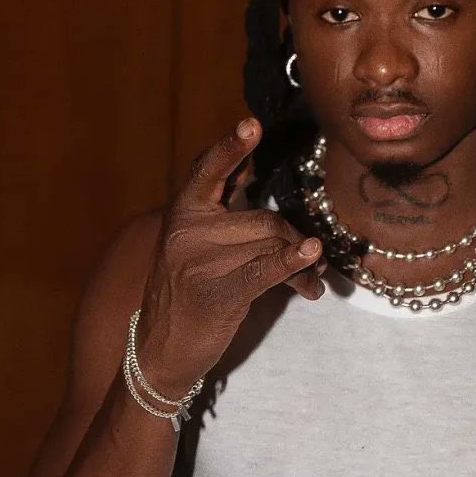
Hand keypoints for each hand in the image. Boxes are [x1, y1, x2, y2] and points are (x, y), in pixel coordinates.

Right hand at [134, 118, 322, 396]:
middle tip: (314, 259)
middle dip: (294, 240)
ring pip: (272, 245)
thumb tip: (258, 173)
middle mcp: (188, 230)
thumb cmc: (189, 291)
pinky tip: (312, 257)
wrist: (161, 351)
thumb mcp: (197, 243)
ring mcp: (200, 261)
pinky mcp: (217, 292)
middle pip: (264, 219)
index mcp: (184, 211)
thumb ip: (225, 209)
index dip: (232, 148)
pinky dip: (294, 263)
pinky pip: (268, 269)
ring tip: (313, 283)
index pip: (209, 170)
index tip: (253, 125)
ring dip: (302, 265)